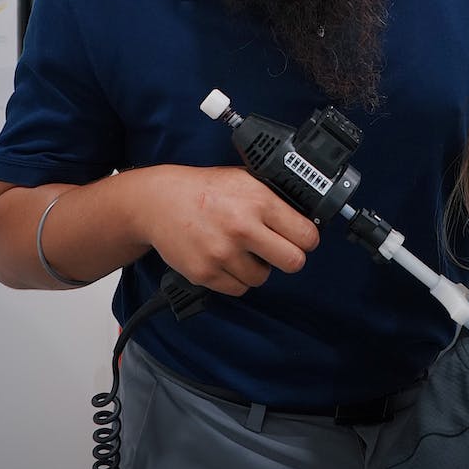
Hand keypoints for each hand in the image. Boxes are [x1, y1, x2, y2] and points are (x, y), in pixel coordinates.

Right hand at [134, 164, 319, 296]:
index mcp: (259, 201)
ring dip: (257, 268)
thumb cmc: (206, 190)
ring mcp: (223, 253)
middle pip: (293, 262)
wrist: (160, 201)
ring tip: (243, 250)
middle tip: (279, 250)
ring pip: (262, 278)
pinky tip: (227, 259)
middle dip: (290, 257)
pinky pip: (238, 288)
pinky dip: (236, 278)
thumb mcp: (245, 179)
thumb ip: (274, 198)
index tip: (303, 240)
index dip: (308, 239)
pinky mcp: (205, 273)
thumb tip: (306, 215)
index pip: (306, 235)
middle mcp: (243, 227)